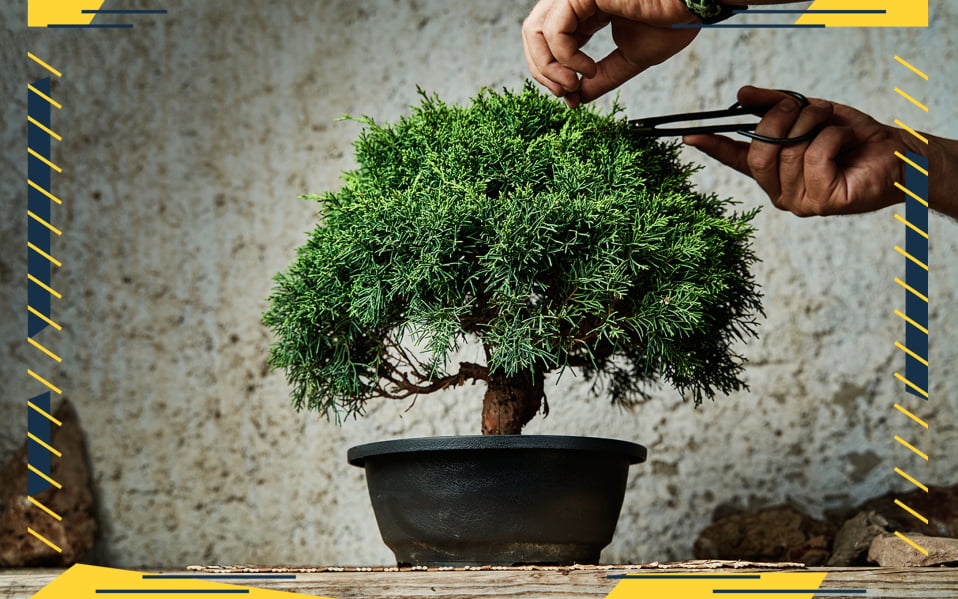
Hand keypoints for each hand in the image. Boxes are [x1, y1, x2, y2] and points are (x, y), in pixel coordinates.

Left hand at [522, 0, 698, 107]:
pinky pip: (555, 30)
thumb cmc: (672, 20)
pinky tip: (587, 69)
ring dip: (548, 67)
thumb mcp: (630, 58)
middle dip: (542, 71)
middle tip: (565, 93)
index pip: (549, 41)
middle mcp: (576, 0)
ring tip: (573, 84)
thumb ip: (601, 78)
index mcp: (586, 11)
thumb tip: (576, 99)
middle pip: (532, 35)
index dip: (551, 72)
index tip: (570, 96)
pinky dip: (564, 57)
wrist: (695, 2)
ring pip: (534, 31)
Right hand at [684, 86, 911, 216]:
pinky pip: (814, 156)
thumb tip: (741, 95)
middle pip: (760, 151)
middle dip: (781, 119)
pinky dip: (832, 137)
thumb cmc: (852, 138)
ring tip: (832, 124)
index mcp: (773, 171)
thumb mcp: (809, 113)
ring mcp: (798, 201)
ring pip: (789, 151)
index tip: (690, 136)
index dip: (713, 146)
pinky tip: (845, 143)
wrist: (895, 154)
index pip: (736, 158)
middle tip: (802, 105)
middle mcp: (779, 191)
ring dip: (814, 124)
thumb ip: (775, 105)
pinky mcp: (821, 203)